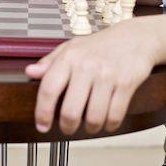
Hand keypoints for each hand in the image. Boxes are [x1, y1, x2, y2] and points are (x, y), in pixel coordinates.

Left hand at [26, 20, 158, 134]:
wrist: (136, 37)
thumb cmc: (100, 45)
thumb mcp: (72, 47)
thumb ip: (49, 62)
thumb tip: (30, 72)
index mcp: (70, 57)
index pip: (48, 89)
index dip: (42, 112)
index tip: (42, 125)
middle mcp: (87, 66)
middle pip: (70, 111)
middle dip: (67, 127)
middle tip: (68, 128)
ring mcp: (107, 75)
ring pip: (94, 117)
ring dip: (91, 128)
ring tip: (90, 125)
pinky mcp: (126, 83)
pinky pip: (115, 115)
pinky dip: (109, 125)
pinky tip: (107, 121)